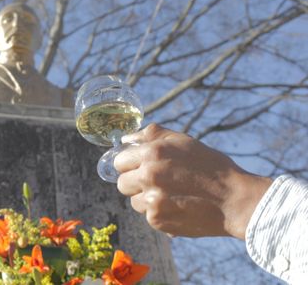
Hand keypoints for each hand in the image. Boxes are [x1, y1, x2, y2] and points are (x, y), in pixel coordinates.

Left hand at [114, 124, 271, 238]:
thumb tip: (125, 139)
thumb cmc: (211, 167)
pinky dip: (159, 213)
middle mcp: (148, 175)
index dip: (130, 165)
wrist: (234, 200)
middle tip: (156, 182)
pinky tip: (178, 206)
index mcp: (152, 153)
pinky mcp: (157, 220)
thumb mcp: (184, 141)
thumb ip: (152, 135)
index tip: (140, 168)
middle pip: (121, 183)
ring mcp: (151, 200)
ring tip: (172, 195)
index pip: (119, 161)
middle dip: (134, 183)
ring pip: (133, 201)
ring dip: (146, 199)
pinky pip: (148, 215)